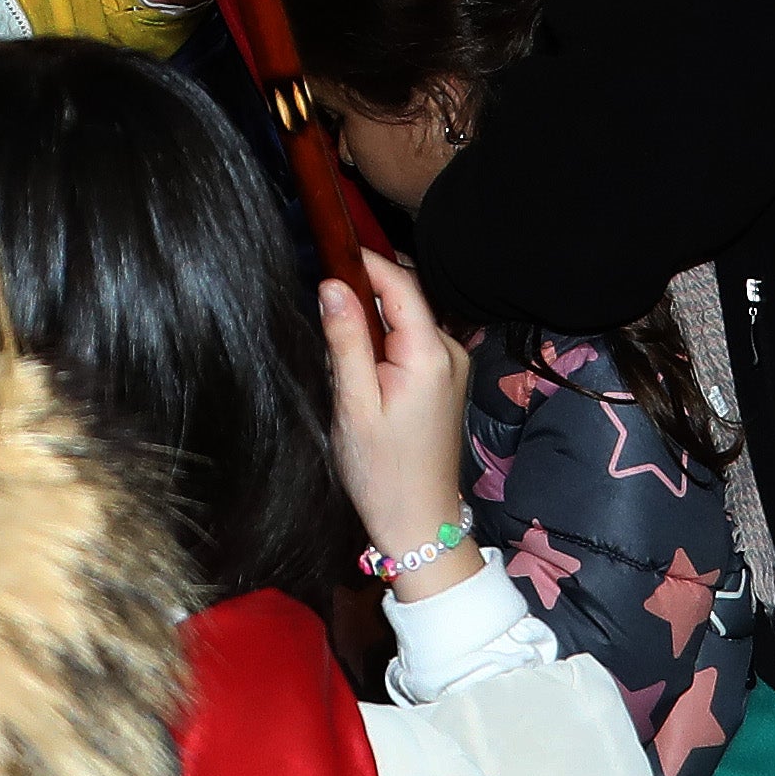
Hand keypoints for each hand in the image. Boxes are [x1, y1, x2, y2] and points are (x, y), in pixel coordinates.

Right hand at [314, 238, 477, 587]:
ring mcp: (452, 366)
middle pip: (403, 297)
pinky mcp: (446, 380)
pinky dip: (386, 340)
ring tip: (337, 345)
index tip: (324, 252)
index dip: (363, 261)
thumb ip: (346, 340)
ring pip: (406, 319)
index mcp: (429, 354)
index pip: (399, 283)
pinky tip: (362, 368)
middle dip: (363, 293)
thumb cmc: (382, 470)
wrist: (420, 523)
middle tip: (322, 310)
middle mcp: (449, 352)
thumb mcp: (354, 404)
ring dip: (372, 320)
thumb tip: (332, 284)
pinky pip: (412, 341)